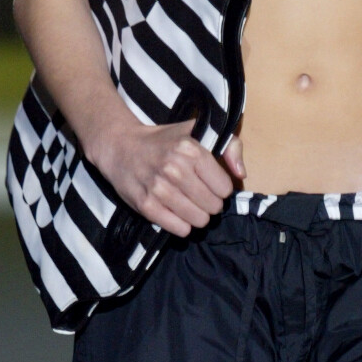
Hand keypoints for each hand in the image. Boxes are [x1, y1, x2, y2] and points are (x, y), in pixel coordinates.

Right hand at [88, 118, 244, 238]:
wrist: (121, 147)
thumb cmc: (164, 141)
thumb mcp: (198, 132)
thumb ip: (229, 146)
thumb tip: (240, 174)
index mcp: (191, 149)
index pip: (224, 188)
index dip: (220, 189)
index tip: (209, 184)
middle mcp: (175, 168)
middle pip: (213, 206)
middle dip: (210, 205)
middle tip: (199, 196)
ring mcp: (159, 188)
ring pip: (198, 220)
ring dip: (197, 216)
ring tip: (189, 205)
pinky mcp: (146, 205)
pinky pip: (180, 229)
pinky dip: (182, 226)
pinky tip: (177, 213)